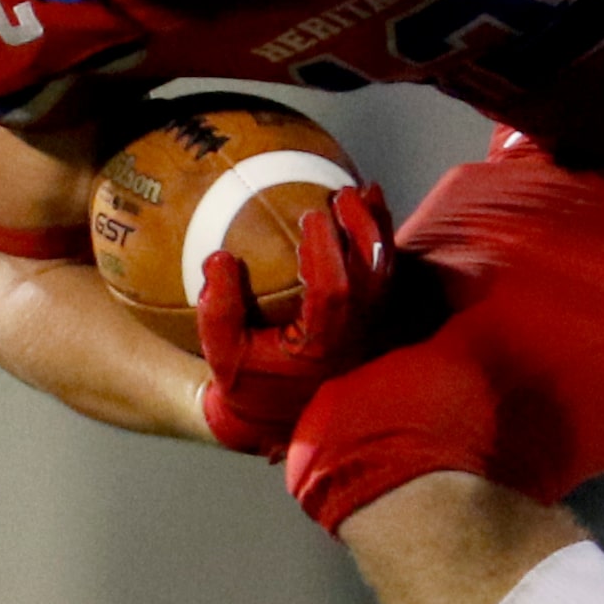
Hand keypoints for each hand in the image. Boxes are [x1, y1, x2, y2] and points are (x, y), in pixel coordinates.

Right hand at [198, 183, 394, 457]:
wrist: (279, 414)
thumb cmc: (249, 380)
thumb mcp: (222, 355)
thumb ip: (217, 311)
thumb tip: (218, 257)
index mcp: (321, 345)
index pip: (332, 293)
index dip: (326, 251)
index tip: (310, 214)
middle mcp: (356, 336)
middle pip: (372, 276)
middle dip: (361, 229)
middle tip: (341, 193)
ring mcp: (371, 328)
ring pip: (386, 272)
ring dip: (377, 228)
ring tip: (363, 190)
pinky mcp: (376, 320)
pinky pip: (387, 273)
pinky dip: (381, 239)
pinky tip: (372, 208)